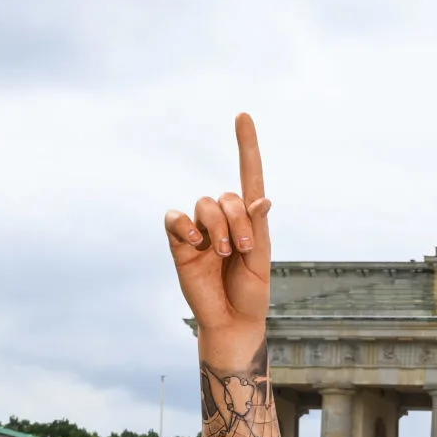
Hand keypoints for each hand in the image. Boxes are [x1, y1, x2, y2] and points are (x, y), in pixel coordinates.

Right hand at [165, 113, 271, 374]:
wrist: (230, 321)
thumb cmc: (251, 293)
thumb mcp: (261, 261)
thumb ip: (257, 229)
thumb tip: (262, 199)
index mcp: (249, 220)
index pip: (249, 175)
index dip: (247, 146)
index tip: (243, 115)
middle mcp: (223, 219)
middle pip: (226, 196)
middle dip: (237, 221)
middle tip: (241, 250)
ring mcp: (200, 230)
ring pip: (204, 204)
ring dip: (216, 226)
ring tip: (222, 253)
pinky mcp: (179, 242)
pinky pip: (175, 217)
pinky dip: (184, 225)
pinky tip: (194, 243)